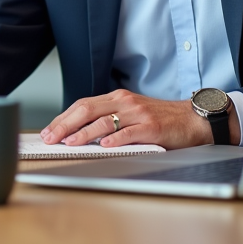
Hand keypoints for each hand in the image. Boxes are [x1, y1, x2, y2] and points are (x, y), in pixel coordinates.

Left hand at [40, 89, 239, 149]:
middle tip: (50, 137)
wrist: (194, 119)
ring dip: (84, 133)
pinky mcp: (153, 127)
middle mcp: (125, 102)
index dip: (63, 118)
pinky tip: (104, 145)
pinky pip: (130, 133)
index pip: (82, 105)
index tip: (48, 130)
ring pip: (105, 121)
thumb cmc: (161, 119)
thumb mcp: (131, 113)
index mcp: (117, 98)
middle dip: (65, 125)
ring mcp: (138, 114)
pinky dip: (116, 139)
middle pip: (87, 110)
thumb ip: (110, 119)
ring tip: (70, 142)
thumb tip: (78, 133)